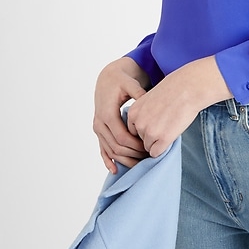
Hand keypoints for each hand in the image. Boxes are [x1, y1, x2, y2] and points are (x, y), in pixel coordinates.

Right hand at [93, 57, 150, 172]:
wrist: (107, 78)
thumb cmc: (121, 80)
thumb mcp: (130, 84)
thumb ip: (139, 94)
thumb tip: (150, 105)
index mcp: (107, 113)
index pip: (122, 137)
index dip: (136, 145)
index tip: (149, 147)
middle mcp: (100, 123)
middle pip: (116, 147)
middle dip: (132, 154)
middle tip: (148, 157)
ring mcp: (98, 128)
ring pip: (110, 151)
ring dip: (124, 160)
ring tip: (139, 165)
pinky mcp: (99, 131)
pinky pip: (102, 149)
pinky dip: (107, 161)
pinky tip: (115, 170)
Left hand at [127, 56, 231, 157]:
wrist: (188, 88)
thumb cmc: (173, 89)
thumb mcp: (150, 98)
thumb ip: (144, 113)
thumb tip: (147, 126)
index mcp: (133, 112)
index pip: (133, 130)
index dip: (146, 129)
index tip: (156, 123)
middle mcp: (139, 123)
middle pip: (140, 140)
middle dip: (151, 136)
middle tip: (165, 124)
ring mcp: (150, 132)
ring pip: (149, 147)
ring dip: (158, 142)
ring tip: (170, 127)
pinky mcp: (163, 139)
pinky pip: (156, 153)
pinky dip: (163, 149)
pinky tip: (171, 136)